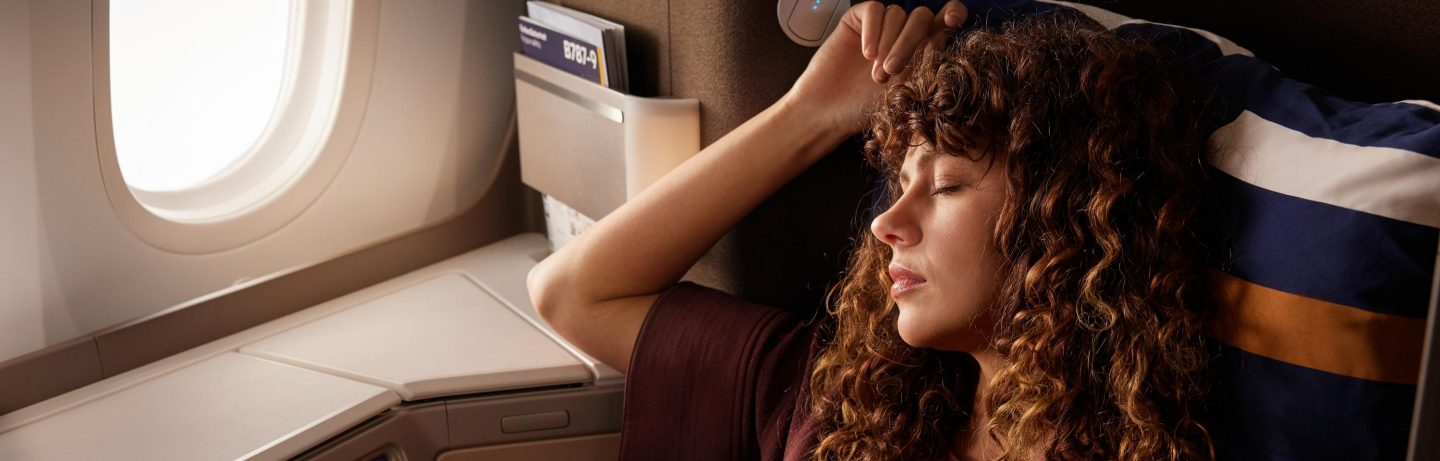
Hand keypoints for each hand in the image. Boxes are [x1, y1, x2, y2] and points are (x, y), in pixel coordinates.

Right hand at [782, 1, 967, 136]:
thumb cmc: (865, 109)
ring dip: (888, 44)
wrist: (827, 112)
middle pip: (921, 17)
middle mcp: (903, 35)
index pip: (946, 21)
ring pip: (897, 14)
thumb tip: (943, 36)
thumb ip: (925, 63)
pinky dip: (873, 30)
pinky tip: (866, 53)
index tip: (952, 21)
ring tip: (876, 73)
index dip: (953, 13)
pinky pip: (874, 10)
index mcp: (922, 49)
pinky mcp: (857, 20)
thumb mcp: (905, 91)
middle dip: (910, 42)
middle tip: (892, 71)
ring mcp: (881, 27)